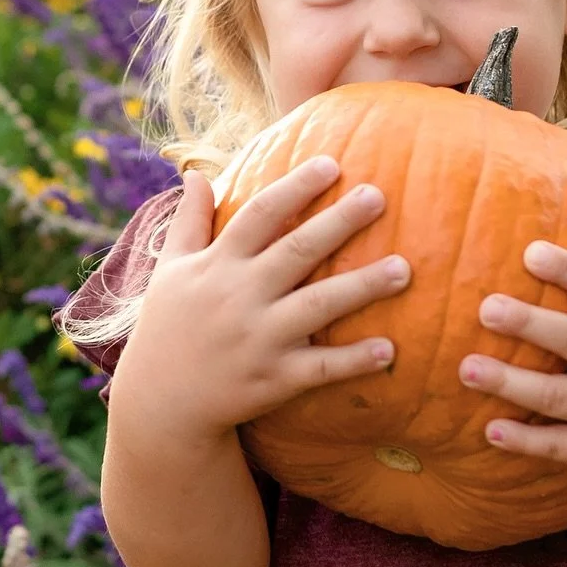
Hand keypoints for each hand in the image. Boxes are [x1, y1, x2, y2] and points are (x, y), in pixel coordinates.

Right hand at [109, 156, 408, 447]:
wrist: (162, 403)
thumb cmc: (168, 328)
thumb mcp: (169, 270)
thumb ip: (188, 221)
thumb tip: (196, 173)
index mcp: (217, 265)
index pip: (260, 215)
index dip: (295, 187)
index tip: (331, 163)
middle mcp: (239, 296)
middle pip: (296, 251)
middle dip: (338, 223)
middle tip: (378, 195)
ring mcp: (258, 339)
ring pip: (317, 306)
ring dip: (362, 287)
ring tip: (404, 269)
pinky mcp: (273, 379)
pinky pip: (320, 367)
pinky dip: (353, 360)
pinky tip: (390, 349)